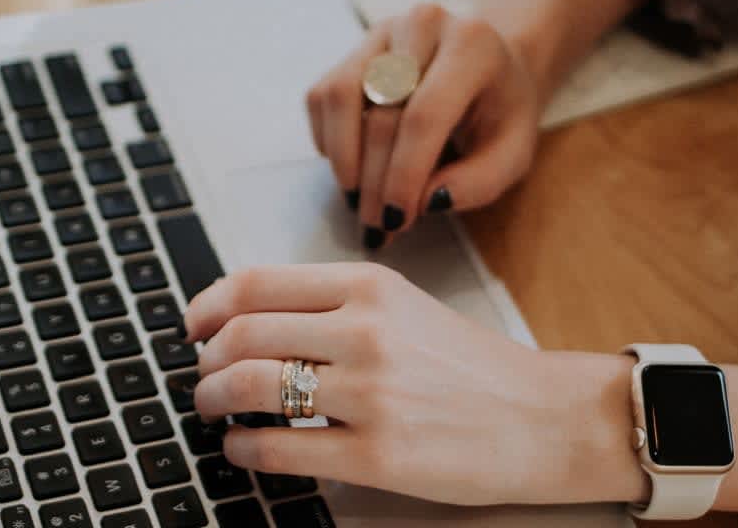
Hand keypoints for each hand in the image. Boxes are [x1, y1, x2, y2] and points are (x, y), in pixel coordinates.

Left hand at [183, 263, 642, 505]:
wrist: (545, 419)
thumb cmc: (473, 367)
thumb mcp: (405, 308)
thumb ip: (333, 306)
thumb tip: (250, 318)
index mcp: (370, 287)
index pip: (256, 283)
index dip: (208, 305)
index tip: (192, 325)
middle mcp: (366, 332)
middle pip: (242, 334)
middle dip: (205, 360)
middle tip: (201, 376)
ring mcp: (371, 395)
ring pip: (250, 387)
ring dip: (213, 400)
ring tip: (214, 410)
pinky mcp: (377, 456)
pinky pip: (279, 448)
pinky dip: (243, 449)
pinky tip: (242, 449)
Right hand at [306, 4, 540, 248]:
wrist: (489, 66)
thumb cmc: (501, 113)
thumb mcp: (512, 154)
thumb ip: (479, 182)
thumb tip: (426, 201)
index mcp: (472, 46)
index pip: (425, 115)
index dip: (404, 173)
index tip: (397, 219)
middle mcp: (423, 25)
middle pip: (381, 114)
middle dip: (375, 182)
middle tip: (378, 226)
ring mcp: (382, 32)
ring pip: (339, 97)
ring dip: (343, 160)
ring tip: (358, 200)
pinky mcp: (353, 49)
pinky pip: (322, 97)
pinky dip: (329, 141)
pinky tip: (353, 167)